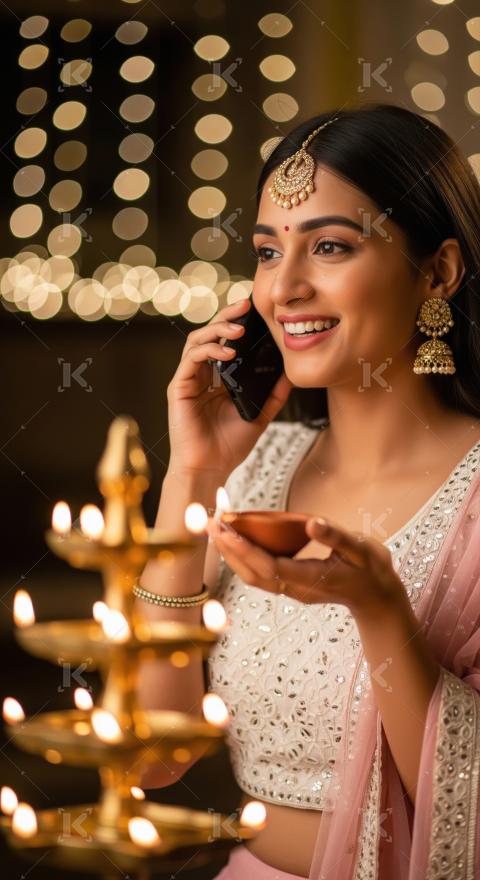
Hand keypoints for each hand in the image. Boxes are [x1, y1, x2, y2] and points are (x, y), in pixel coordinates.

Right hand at [167, 297, 292, 477]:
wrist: (210, 469)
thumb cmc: (230, 446)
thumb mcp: (259, 415)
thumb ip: (273, 395)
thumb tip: (291, 373)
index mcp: (218, 379)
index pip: (225, 342)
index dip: (237, 323)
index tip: (255, 310)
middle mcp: (201, 375)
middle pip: (210, 334)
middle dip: (227, 317)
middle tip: (246, 305)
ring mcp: (188, 380)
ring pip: (197, 340)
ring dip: (218, 330)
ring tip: (239, 329)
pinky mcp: (178, 387)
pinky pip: (191, 359)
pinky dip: (209, 350)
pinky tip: (228, 352)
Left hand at [205, 515, 405, 617]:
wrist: (377, 598)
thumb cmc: (371, 570)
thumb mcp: (361, 550)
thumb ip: (337, 537)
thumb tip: (312, 523)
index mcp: (311, 578)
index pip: (268, 565)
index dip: (243, 548)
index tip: (224, 528)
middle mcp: (296, 589)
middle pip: (252, 573)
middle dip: (228, 550)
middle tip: (210, 523)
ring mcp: (292, 591)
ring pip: (252, 577)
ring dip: (231, 555)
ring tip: (216, 530)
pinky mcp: (291, 588)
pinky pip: (259, 575)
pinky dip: (243, 558)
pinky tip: (236, 542)